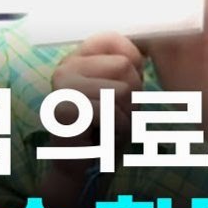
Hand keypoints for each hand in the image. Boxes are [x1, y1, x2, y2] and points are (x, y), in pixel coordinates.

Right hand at [40, 33, 144, 207]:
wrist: (85, 169)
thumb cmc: (107, 128)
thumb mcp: (124, 90)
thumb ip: (129, 65)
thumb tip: (146, 47)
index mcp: (78, 58)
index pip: (113, 38)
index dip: (132, 62)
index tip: (125, 88)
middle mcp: (66, 67)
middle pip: (124, 66)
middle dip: (132, 96)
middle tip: (115, 115)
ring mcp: (62, 88)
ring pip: (122, 90)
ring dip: (126, 116)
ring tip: (109, 127)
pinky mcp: (64, 110)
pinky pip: (111, 113)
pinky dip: (117, 130)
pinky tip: (103, 138)